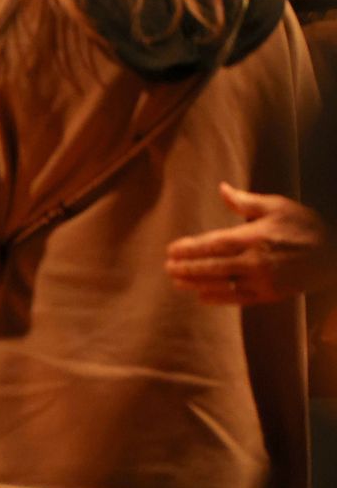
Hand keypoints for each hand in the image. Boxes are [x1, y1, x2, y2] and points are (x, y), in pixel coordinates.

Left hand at [165, 182, 334, 303]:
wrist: (335, 252)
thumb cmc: (305, 225)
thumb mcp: (277, 206)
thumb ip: (245, 202)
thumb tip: (222, 188)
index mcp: (254, 237)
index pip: (213, 244)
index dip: (190, 249)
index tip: (171, 250)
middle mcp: (255, 261)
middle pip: (212, 266)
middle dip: (187, 268)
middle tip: (167, 267)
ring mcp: (263, 280)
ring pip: (222, 284)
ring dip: (196, 284)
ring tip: (177, 282)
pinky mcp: (271, 294)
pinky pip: (239, 299)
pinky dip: (219, 298)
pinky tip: (202, 296)